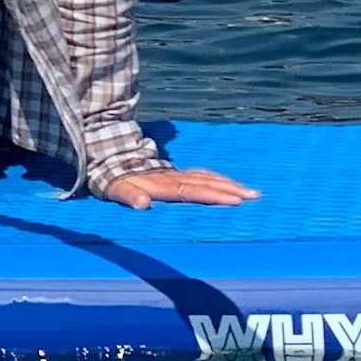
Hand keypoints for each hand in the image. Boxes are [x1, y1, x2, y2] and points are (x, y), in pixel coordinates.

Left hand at [101, 162, 257, 209]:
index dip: (212, 194)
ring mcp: (174, 174)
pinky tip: (230, 184)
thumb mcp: (114, 188)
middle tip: (253, 196)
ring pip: (206, 177)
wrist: (107, 156)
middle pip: (205, 183)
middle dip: (230, 189)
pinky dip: (217, 179)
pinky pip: (201, 175)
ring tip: (251, 193)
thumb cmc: (110, 179)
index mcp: (160, 183)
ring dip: (228, 184)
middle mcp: (171, 177)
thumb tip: (142, 204)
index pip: (191, 191)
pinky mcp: (175, 174)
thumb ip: (129, 195)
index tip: (234, 199)